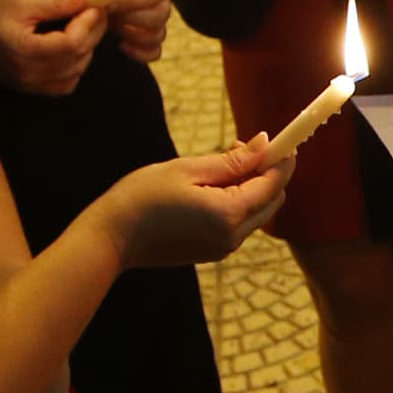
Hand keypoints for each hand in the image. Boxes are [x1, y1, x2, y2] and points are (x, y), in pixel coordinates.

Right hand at [0, 0, 106, 94]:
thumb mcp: (21, 4)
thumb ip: (57, 3)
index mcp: (25, 50)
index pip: (71, 42)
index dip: (89, 23)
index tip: (95, 4)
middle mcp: (30, 73)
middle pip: (78, 57)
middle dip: (93, 32)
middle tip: (96, 11)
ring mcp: (31, 85)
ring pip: (76, 71)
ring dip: (87, 48)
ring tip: (85, 25)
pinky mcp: (32, 89)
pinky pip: (65, 84)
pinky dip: (76, 67)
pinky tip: (73, 48)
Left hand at [78, 0, 171, 63]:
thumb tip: (99, 0)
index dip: (130, 1)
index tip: (108, 3)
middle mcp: (163, 2)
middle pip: (157, 17)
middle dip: (128, 18)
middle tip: (108, 14)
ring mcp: (161, 22)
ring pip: (156, 36)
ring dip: (130, 34)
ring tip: (112, 24)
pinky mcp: (153, 39)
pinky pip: (154, 52)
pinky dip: (138, 53)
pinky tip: (121, 44)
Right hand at [90, 137, 294, 269]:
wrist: (110, 238)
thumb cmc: (142, 197)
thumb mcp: (187, 169)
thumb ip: (232, 160)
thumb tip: (265, 144)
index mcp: (229, 213)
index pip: (274, 183)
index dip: (281, 160)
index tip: (281, 139)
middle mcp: (233, 236)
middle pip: (272, 201)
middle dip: (266, 173)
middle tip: (237, 148)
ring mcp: (224, 248)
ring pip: (257, 212)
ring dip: (251, 187)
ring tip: (218, 166)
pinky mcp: (213, 252)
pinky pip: (239, 224)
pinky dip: (237, 203)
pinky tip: (210, 188)